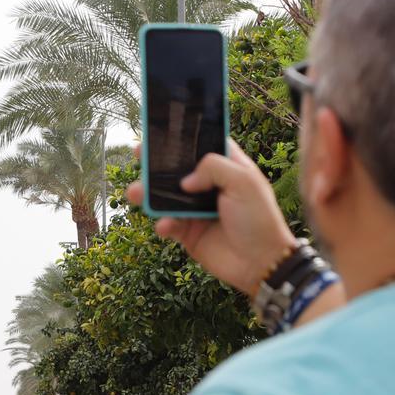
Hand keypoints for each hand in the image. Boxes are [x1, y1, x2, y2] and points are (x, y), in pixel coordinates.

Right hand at [127, 140, 297, 296]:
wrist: (260, 263)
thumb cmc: (259, 219)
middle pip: (178, 169)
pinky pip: (168, 224)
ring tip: (134, 193)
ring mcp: (197, 210)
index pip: (203, 145)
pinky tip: (165, 226)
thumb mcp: (244, 182)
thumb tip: (184, 182)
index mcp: (227, 167)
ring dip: (148, 194)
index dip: (185, 138)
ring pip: (166, 197)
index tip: (163, 131)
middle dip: (157, 164)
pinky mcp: (189, 232)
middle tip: (138, 154)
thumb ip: (213, 167)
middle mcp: (210, 186)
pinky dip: (163, 224)